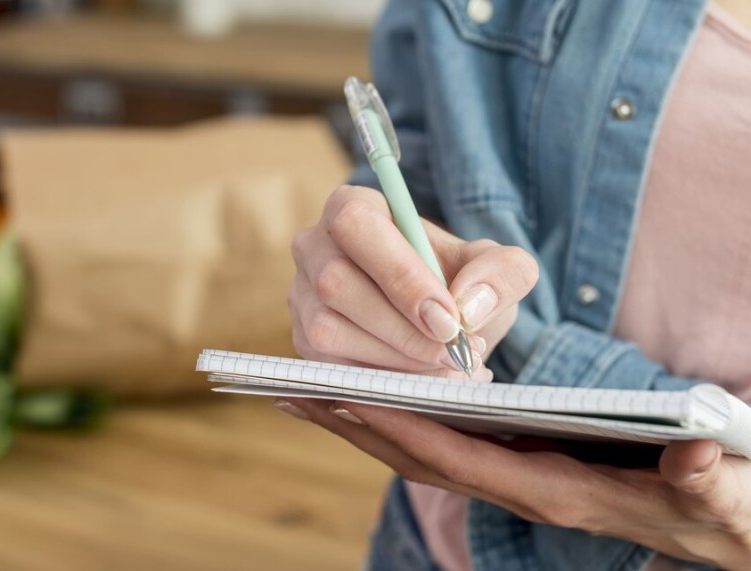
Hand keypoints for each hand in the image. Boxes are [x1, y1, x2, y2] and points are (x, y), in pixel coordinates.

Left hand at [280, 399, 750, 568]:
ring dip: (361, 424)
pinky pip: (437, 448)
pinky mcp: (512, 470)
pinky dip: (392, 424)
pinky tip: (359, 400)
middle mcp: (518, 492)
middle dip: (357, 426)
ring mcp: (510, 483)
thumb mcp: (722, 496)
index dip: (404, 430)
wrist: (719, 532)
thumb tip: (691, 458)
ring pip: (419, 453)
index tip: (348, 398)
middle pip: (419, 458)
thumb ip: (707, 482)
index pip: (461, 461)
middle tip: (293, 390)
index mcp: (554, 492)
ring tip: (303, 391)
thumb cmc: (716, 508)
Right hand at [289, 185, 537, 378]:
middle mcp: (313, 245)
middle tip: (455, 353)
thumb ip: (502, 273)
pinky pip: (328, 366)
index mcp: (352, 206)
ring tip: (444, 367)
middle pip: (335, 284)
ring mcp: (300, 294)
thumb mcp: (497, 268)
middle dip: (401, 329)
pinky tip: (420, 381)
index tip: (448, 319)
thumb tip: (469, 305)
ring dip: (392, 359)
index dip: (400, 276)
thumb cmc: (459, 280)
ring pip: (327, 330)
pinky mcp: (302, 338)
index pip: (357, 227)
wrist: (438, 316)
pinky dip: (379, 381)